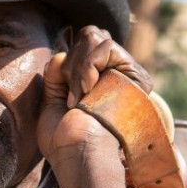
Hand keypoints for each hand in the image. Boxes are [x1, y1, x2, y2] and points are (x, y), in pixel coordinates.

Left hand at [37, 26, 151, 187]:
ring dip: (78, 67)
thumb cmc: (63, 138)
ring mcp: (124, 73)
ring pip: (95, 37)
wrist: (77, 152)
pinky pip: (106, 47)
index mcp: (95, 80)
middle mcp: (112, 74)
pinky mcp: (135, 74)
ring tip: (80, 95)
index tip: (65, 95)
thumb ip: (56, 73)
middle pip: (89, 35)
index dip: (67, 62)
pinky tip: (87, 91)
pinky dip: (88, 66)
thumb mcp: (51, 100)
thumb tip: (61, 53)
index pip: (82, 44)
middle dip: (71, 62)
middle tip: (72, 95)